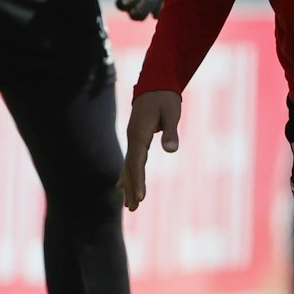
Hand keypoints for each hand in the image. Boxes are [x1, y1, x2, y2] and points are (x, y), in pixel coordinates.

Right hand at [120, 90, 180, 210]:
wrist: (155, 84)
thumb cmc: (165, 99)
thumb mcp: (172, 113)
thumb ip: (171, 132)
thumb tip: (171, 150)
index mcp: (139, 134)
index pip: (137, 161)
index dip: (138, 180)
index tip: (140, 197)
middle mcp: (132, 138)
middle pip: (129, 168)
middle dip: (131, 188)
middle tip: (133, 209)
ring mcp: (132, 138)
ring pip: (128, 166)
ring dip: (128, 185)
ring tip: (129, 206)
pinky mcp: (136, 139)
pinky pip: (130, 161)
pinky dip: (126, 175)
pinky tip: (121, 186)